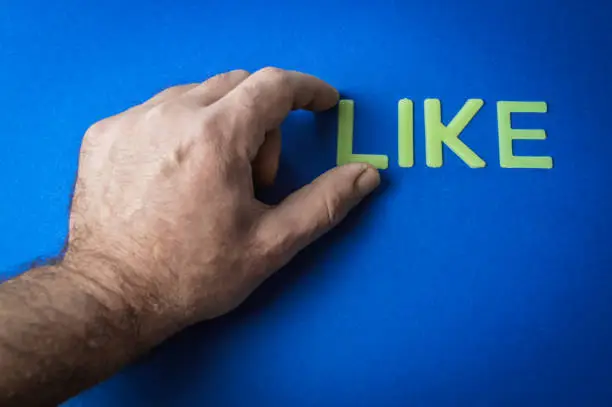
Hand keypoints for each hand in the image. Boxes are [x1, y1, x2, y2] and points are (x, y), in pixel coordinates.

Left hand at [66, 68, 379, 333]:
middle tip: (257, 177)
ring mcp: (131, 120)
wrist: (110, 296)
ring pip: (197, 96)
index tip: (323, 102)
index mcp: (215, 137)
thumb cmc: (192, 274)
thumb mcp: (270, 244)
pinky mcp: (103, 133)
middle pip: (237, 86)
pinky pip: (157, 111)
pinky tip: (175, 176)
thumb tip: (366, 175)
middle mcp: (169, 114)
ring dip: (221, 125)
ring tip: (213, 181)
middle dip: (262, 121)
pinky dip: (181, 131)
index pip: (274, 84)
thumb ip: (324, 203)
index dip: (308, 89)